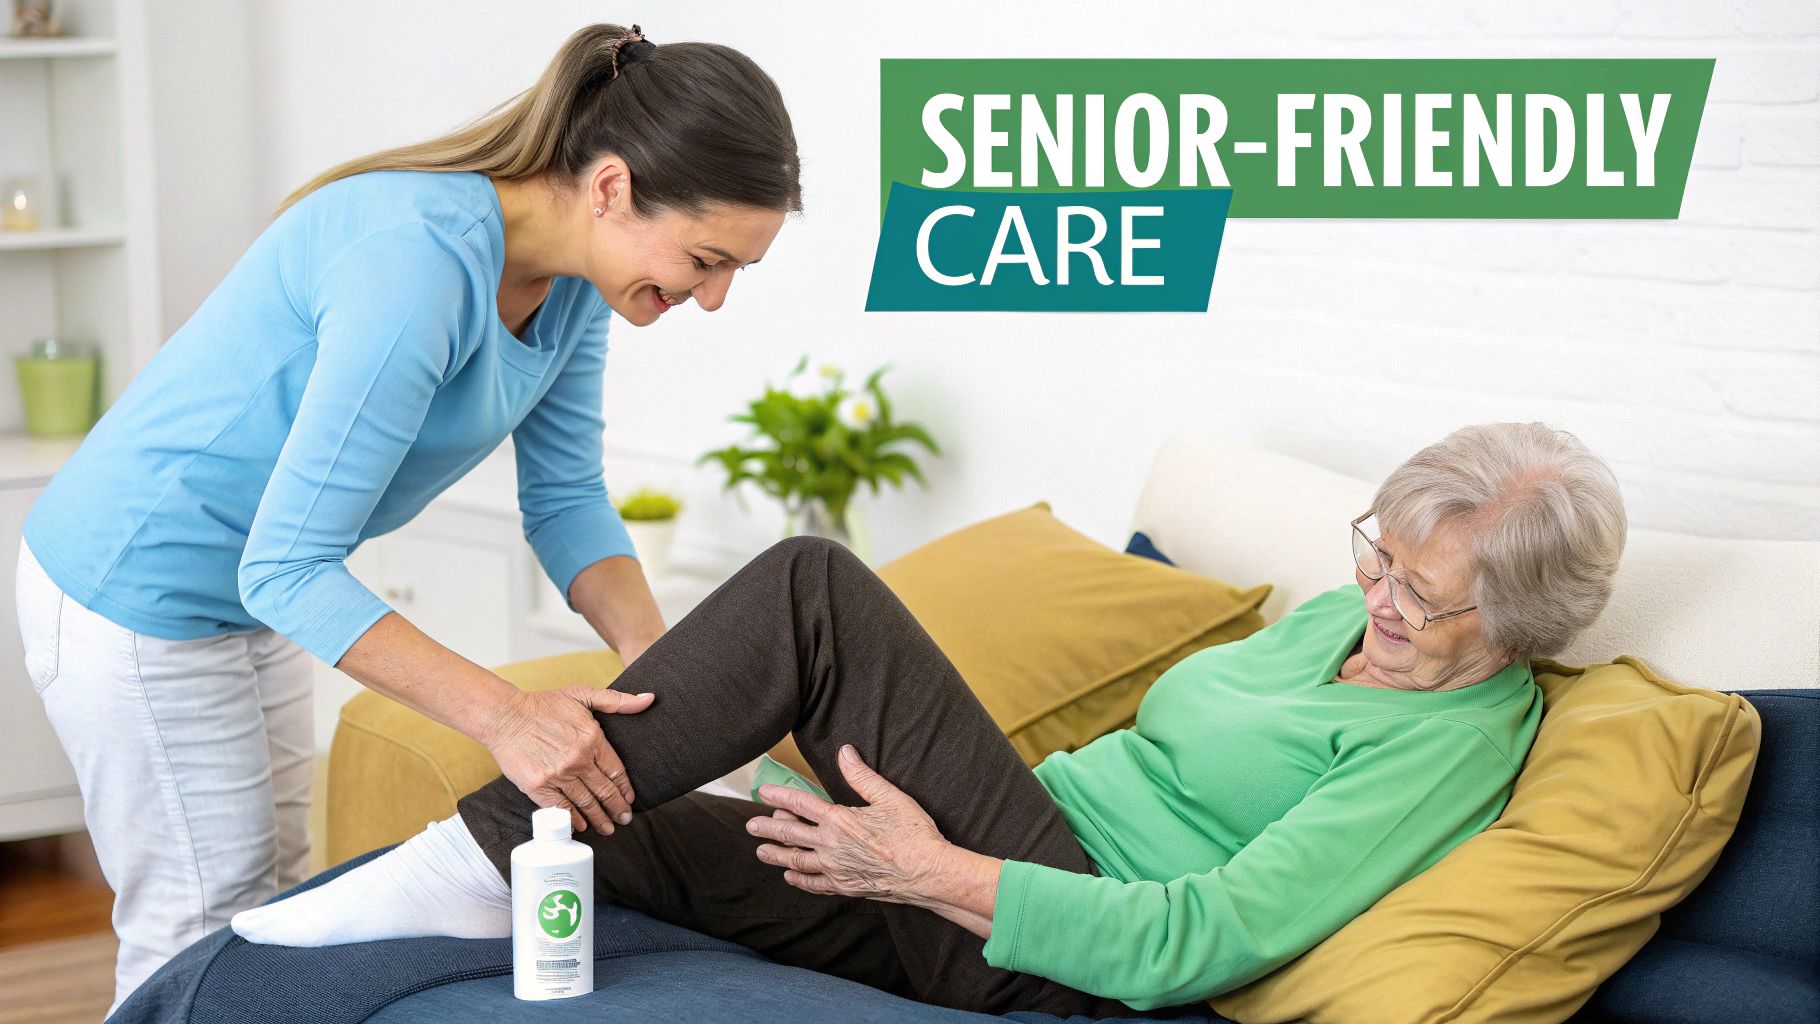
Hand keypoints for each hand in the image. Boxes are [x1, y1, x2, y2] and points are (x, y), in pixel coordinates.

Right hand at [483, 685, 653, 833]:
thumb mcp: (582, 694)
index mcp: (592, 738)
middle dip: (617, 808)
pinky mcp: (538, 787)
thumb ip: (616, 700)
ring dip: (599, 818)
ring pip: (586, 803)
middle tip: (625, 819)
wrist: (504, 716)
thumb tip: (649, 698)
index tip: (630, 798)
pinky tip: (581, 826)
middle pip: (605, 790)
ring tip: (608, 828)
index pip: (616, 770)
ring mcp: (558, 775)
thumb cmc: (542, 705)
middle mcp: (578, 760)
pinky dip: (573, 819)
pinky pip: (561, 808)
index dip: (625, 787)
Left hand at [747, 744, 950, 903]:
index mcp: (839, 820)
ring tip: (761, 852)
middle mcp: (831, 846)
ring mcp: (836, 869)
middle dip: (768, 827)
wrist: (927, 874)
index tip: (762, 792)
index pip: (800, 803)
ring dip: (777, 855)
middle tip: (750, 825)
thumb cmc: (913, 834)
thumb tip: (844, 752)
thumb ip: (862, 776)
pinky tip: (791, 876)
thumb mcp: (889, 797)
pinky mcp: (845, 887)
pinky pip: (814, 884)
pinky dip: (799, 879)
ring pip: (796, 861)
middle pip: (790, 834)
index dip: (779, 795)